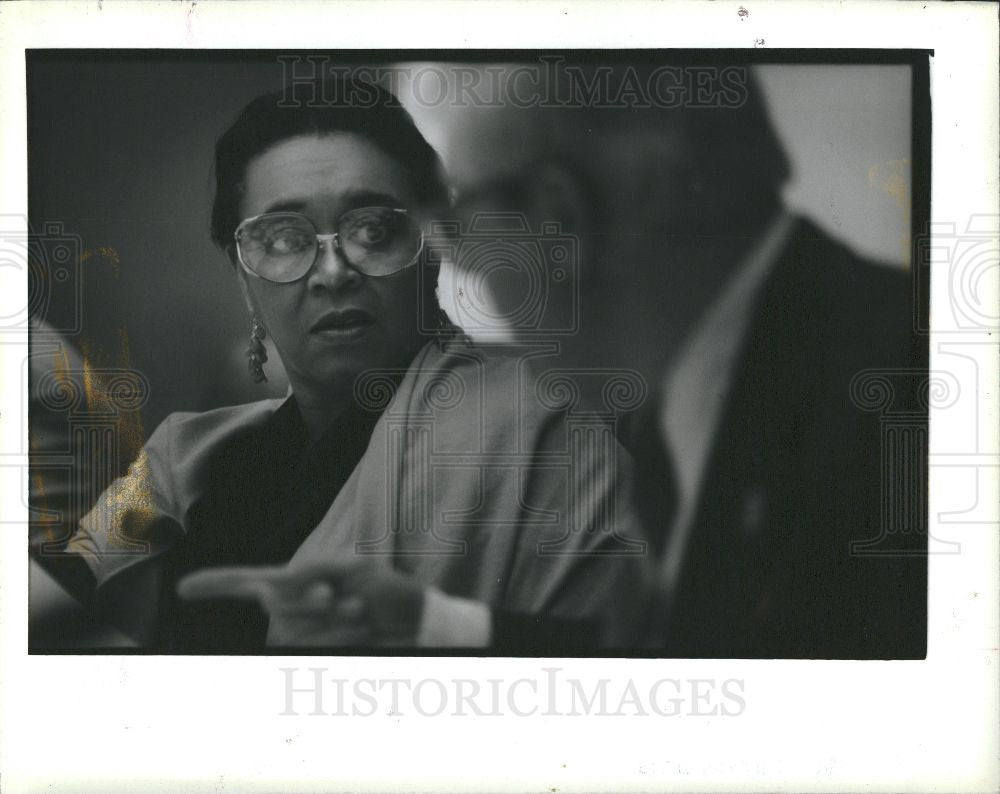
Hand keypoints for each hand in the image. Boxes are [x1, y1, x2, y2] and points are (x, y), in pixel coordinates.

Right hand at [176, 560, 426, 646]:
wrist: (415, 623)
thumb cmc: (387, 590)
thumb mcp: (353, 568)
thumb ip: (310, 572)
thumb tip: (269, 584)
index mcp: (298, 583)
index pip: (247, 582)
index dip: (216, 584)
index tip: (183, 588)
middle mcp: (294, 612)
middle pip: (276, 606)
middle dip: (310, 600)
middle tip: (342, 595)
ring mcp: (305, 637)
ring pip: (298, 631)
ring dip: (335, 619)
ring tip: (360, 612)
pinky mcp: (319, 656)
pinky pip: (316, 647)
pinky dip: (342, 635)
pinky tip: (361, 629)